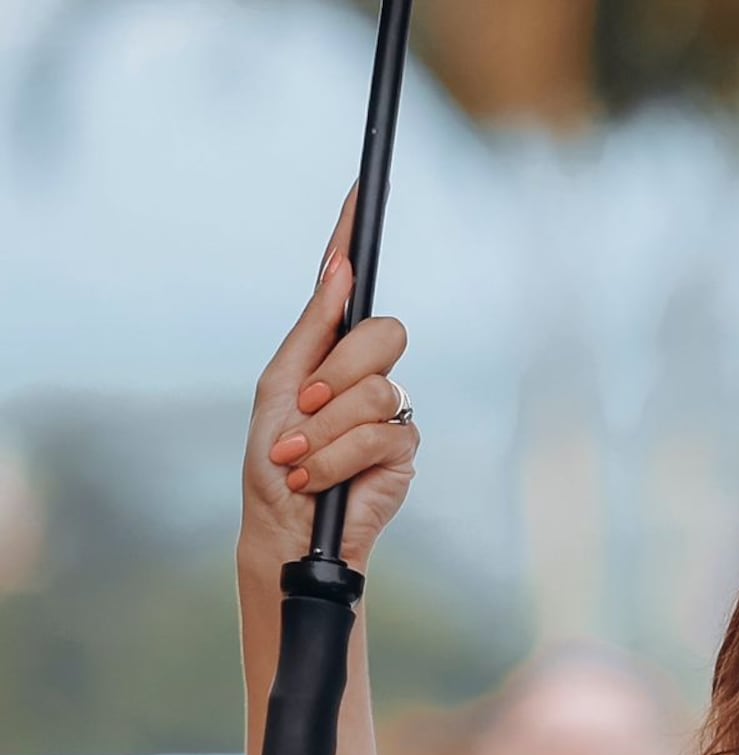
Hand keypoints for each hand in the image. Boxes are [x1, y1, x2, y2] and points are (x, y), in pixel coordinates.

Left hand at [239, 191, 418, 576]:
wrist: (286, 525)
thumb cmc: (273, 460)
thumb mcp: (279, 385)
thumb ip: (314, 329)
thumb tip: (341, 272)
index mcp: (328, 347)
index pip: (347, 283)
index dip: (352, 234)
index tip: (360, 185)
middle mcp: (366, 371)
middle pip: (383, 334)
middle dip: (338, 373)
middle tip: (306, 408)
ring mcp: (391, 408)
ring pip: (378, 391)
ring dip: (327, 430)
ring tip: (301, 457)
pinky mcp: (406, 448)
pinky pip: (385, 432)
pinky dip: (340, 455)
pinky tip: (319, 475)